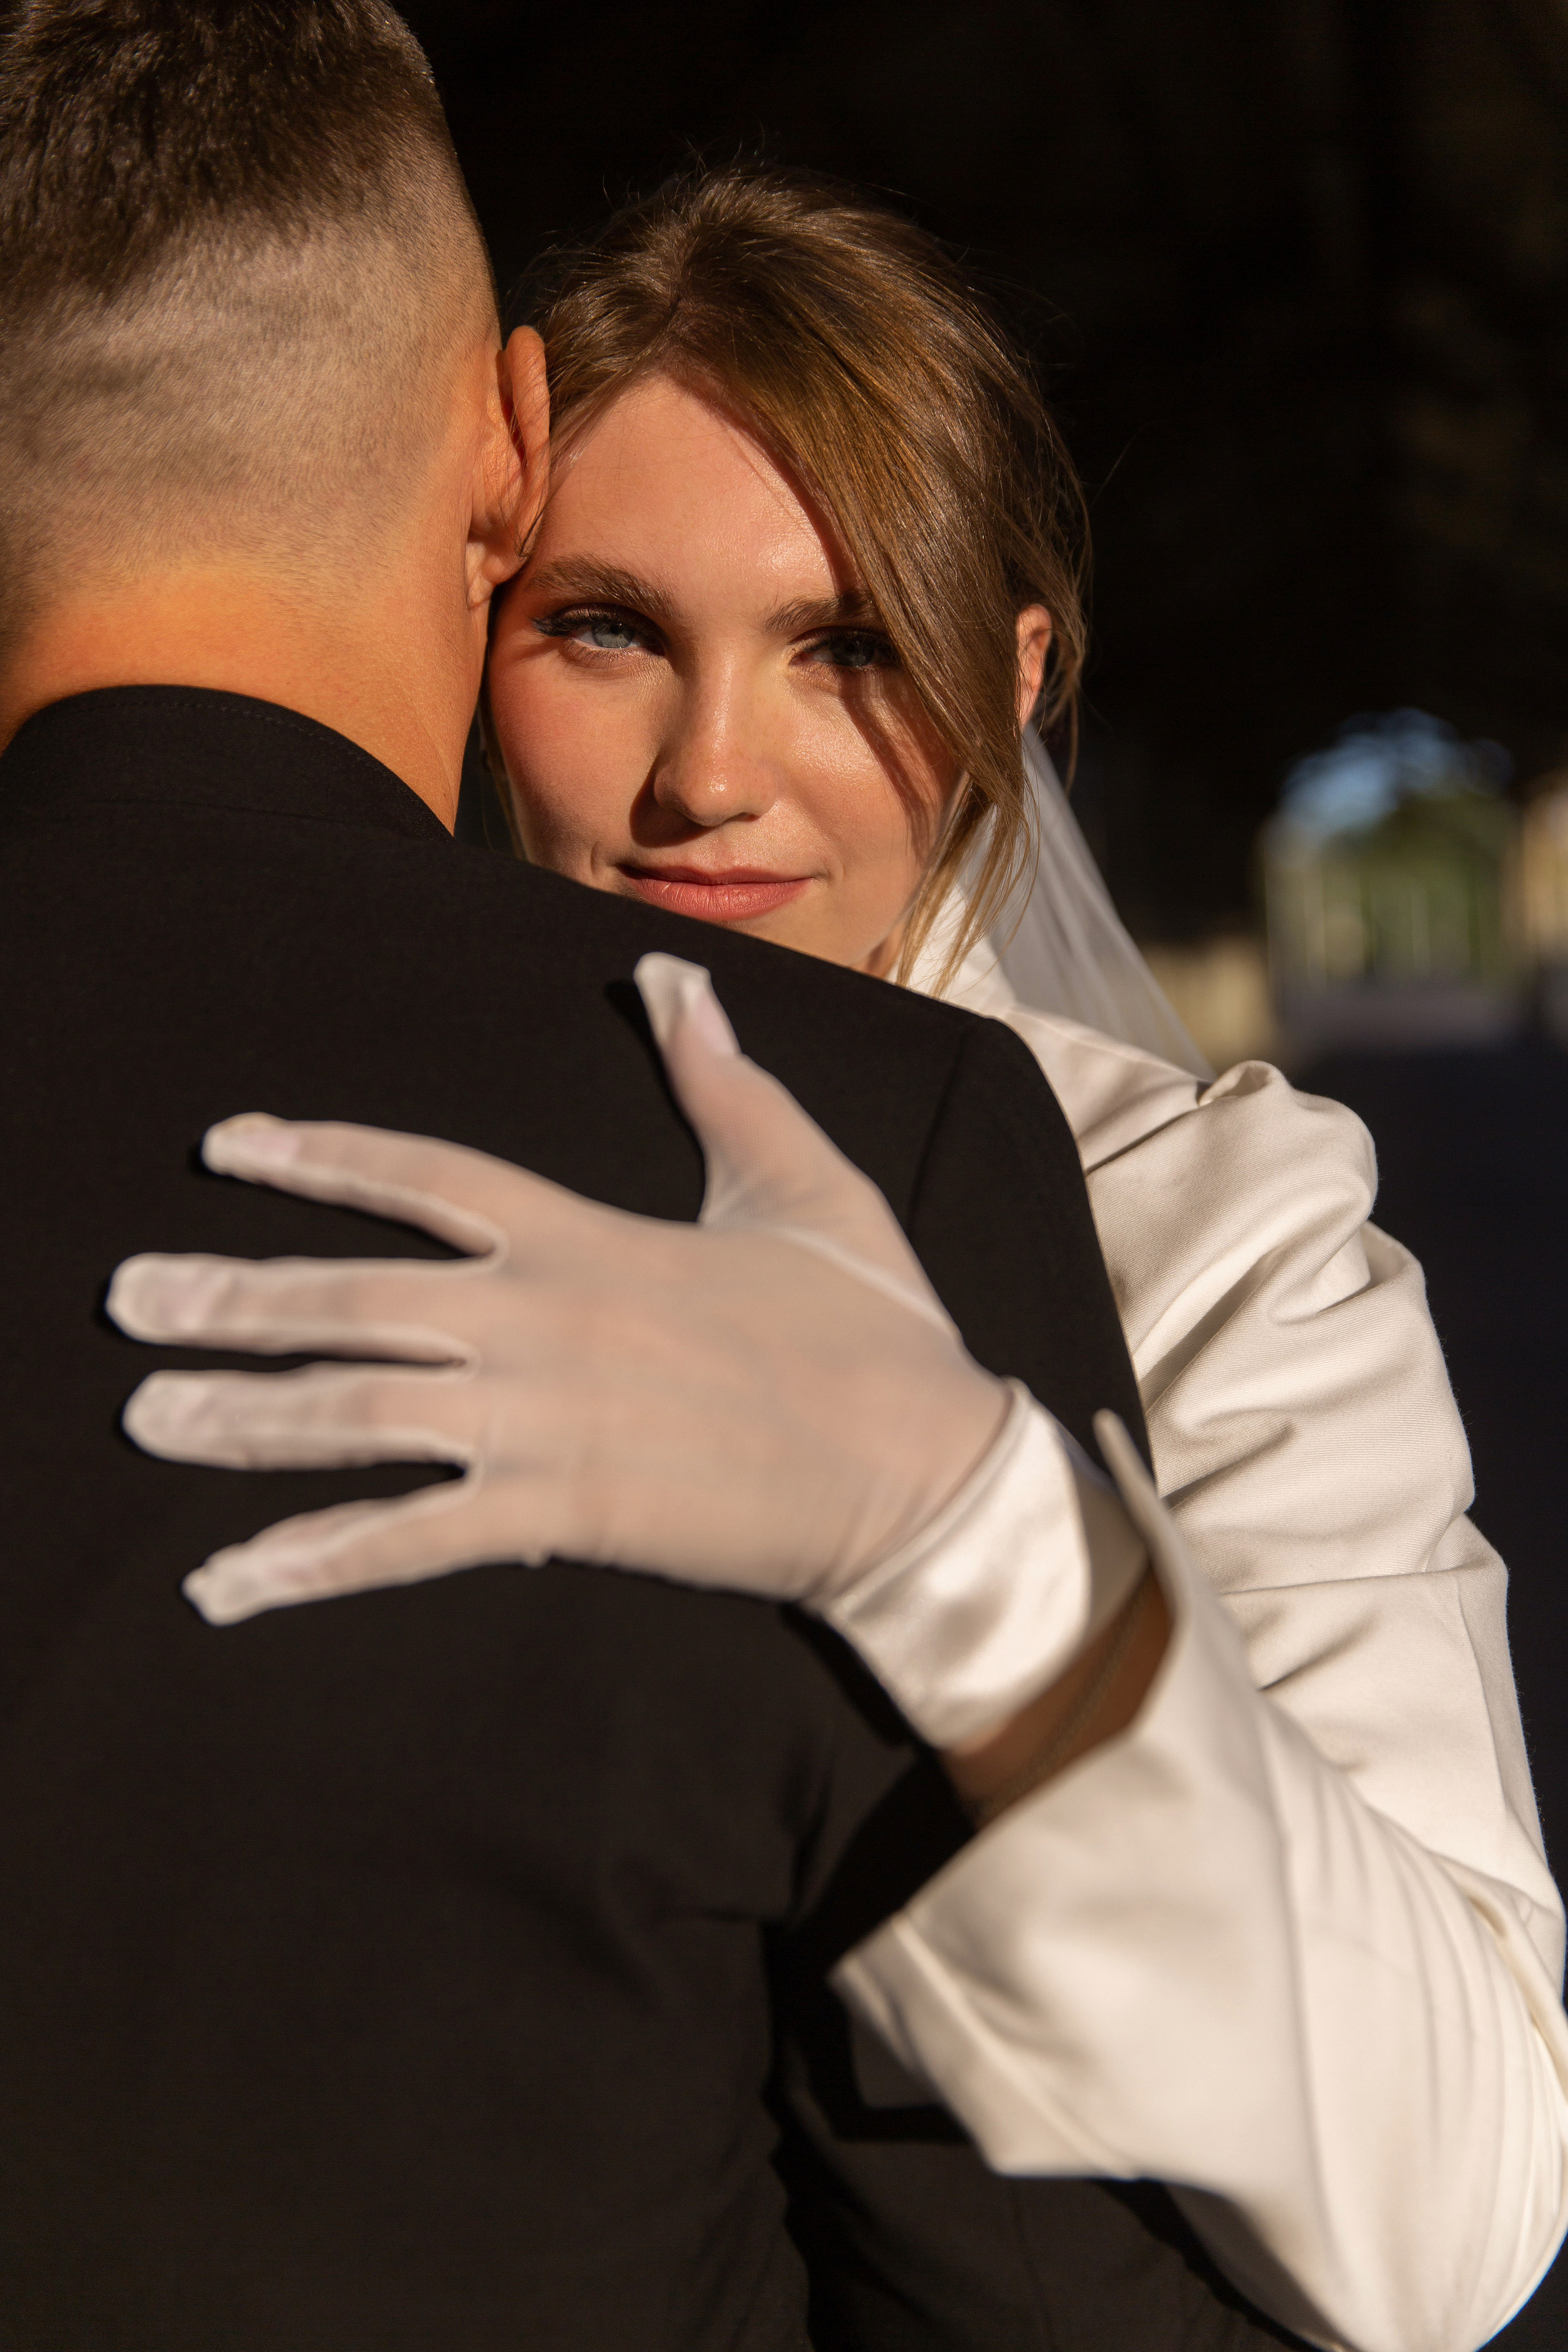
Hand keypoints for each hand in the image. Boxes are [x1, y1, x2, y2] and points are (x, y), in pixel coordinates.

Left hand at [110, 958, 1008, 1650]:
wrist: (923, 1467)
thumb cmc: (873, 1329)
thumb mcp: (802, 1180)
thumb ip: (723, 1080)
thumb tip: (672, 974)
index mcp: (588, 1236)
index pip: (427, 1180)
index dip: (322, 1157)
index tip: (228, 1148)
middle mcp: (543, 1317)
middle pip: (352, 1299)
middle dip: (232, 1297)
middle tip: (124, 1303)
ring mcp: (544, 1417)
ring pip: (357, 1411)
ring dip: (240, 1415)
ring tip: (142, 1416)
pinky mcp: (563, 1510)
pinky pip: (411, 1537)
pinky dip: (314, 1561)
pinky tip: (228, 1584)